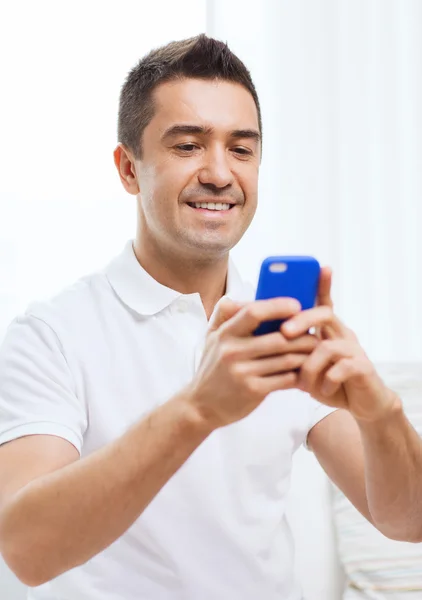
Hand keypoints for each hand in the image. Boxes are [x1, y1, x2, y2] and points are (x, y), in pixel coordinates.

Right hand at [187, 297, 317, 428]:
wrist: (201, 406)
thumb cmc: (212, 368)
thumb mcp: (211, 338)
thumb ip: (226, 315)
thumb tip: (247, 296)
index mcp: (225, 334)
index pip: (254, 312)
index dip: (278, 306)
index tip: (297, 305)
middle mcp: (232, 352)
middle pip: (278, 338)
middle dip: (302, 336)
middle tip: (314, 333)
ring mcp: (243, 373)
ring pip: (286, 359)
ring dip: (304, 355)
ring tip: (313, 351)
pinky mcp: (253, 391)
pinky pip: (285, 379)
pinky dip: (297, 375)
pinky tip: (303, 372)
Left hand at [281, 268, 397, 421]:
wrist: (360, 405)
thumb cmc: (328, 381)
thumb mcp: (305, 365)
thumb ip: (291, 352)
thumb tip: (259, 339)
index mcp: (328, 330)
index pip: (324, 302)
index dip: (323, 284)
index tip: (321, 266)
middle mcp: (342, 335)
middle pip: (323, 314)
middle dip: (301, 320)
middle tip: (284, 332)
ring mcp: (354, 350)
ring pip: (328, 346)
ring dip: (309, 365)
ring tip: (303, 382)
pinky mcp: (363, 368)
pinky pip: (343, 368)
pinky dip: (327, 380)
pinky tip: (320, 389)